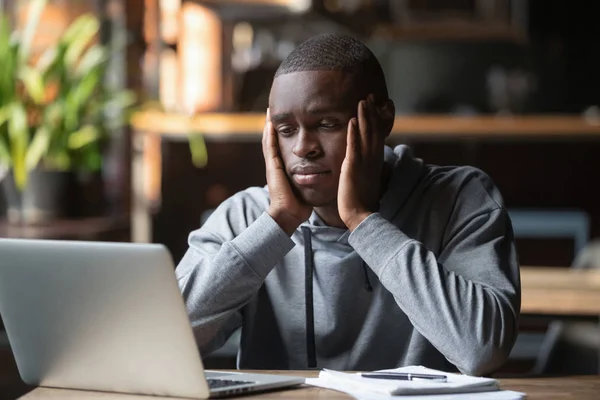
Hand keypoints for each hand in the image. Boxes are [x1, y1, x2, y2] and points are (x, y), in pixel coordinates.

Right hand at [263, 109, 311, 234]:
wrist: (288, 215)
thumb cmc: (299, 204)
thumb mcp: (305, 186)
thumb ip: (310, 178)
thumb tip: (322, 173)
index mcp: (283, 168)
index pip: (280, 147)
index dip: (281, 134)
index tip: (285, 121)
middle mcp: (275, 165)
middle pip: (272, 140)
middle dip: (272, 126)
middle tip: (272, 110)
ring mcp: (272, 166)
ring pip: (268, 141)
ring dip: (268, 125)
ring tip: (269, 111)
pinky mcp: (272, 167)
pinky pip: (270, 147)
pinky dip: (269, 135)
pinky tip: (269, 123)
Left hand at [338, 95, 384, 230]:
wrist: (360, 215)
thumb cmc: (362, 200)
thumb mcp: (366, 179)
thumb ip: (367, 168)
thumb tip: (368, 163)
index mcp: (374, 161)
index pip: (377, 135)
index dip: (377, 120)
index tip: (377, 106)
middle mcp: (371, 159)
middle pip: (373, 130)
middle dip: (372, 112)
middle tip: (371, 95)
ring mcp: (363, 162)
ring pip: (365, 135)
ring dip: (364, 117)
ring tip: (363, 100)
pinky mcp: (352, 167)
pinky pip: (353, 146)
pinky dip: (353, 133)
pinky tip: (351, 120)